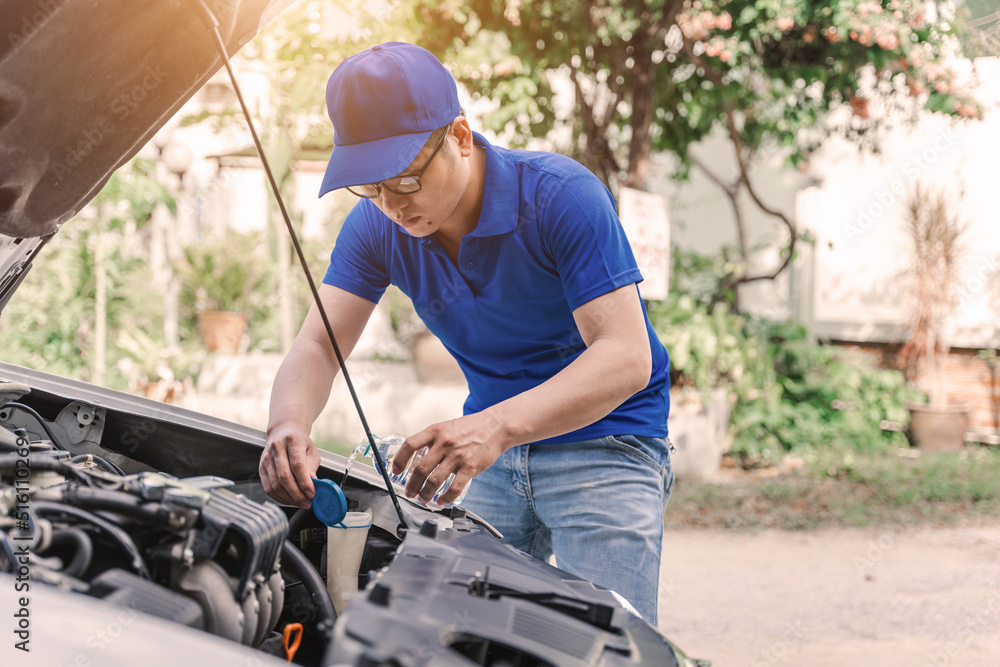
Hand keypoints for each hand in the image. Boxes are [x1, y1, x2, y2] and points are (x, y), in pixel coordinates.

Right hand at [260, 425, 321, 508]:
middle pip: (284, 476)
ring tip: (300, 503)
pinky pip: (268, 488)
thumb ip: (311, 468)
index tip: (311, 493)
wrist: (283, 433)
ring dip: (288, 498)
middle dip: (296, 493)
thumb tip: (312, 485)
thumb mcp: (311, 451)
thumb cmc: (299, 443)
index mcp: (292, 440)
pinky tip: (289, 500)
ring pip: (275, 484)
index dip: (304, 482)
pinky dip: (279, 497)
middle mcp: (276, 448)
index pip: (297, 465)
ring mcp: (266, 458)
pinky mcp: (261, 468)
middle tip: (307, 502)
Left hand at [393, 411, 509, 504]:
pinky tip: (441, 501)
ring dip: (425, 494)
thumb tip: (416, 458)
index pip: (410, 445)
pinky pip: (454, 488)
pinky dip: (445, 498)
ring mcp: (457, 456)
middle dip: (411, 484)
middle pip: (420, 468)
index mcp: (435, 431)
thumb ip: (432, 441)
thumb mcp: (446, 427)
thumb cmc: (470, 428)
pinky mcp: (470, 467)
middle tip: (409, 492)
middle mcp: (444, 443)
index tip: (396, 470)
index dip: (400, 460)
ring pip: (435, 480)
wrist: (495, 426)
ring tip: (423, 498)